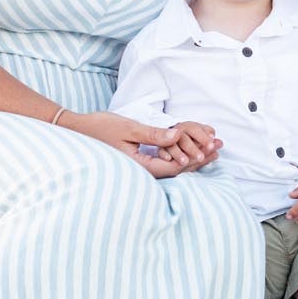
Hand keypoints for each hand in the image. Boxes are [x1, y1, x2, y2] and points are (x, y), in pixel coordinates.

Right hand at [60, 111, 220, 178]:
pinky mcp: (138, 162)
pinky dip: (180, 155)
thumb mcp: (128, 128)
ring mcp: (140, 168)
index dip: (197, 158)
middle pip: (177, 170)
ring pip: (172, 167)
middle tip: (220, 148)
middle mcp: (142, 171)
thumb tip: (177, 136)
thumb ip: (153, 135)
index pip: (176, 167)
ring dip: (192, 157)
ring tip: (211, 149)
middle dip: (200, 159)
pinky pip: (164, 162)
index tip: (214, 148)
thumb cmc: (99, 128)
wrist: (77, 132)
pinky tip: (190, 149)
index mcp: (140, 166)